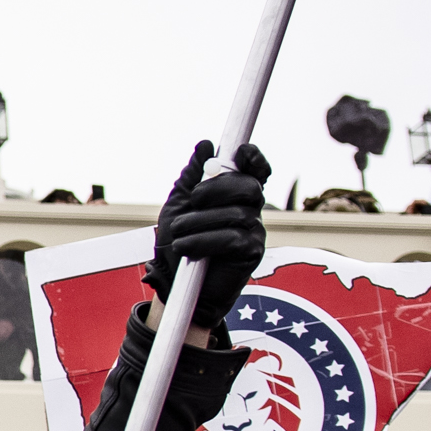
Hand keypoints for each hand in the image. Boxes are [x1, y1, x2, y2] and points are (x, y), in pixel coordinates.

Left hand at [147, 141, 271, 334]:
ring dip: (198, 222)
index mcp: (234, 196)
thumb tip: (205, 145)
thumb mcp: (177, 206)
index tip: (240, 152)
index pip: (255, 170)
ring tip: (179, 235)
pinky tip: (187, 248)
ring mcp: (253, 232)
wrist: (174, 285)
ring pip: (235, 213)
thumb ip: (191, 177)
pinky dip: (202, 241)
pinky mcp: (251, 254)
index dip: (253, 158)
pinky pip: (232, 237)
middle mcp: (249, 211)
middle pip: (249, 186)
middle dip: (217, 188)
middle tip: (194, 200)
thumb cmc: (177, 244)